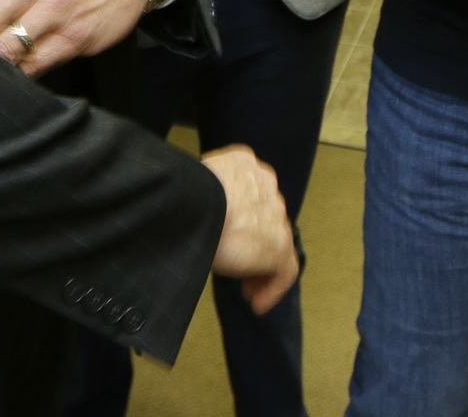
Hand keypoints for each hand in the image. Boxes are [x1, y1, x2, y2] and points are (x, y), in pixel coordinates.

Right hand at [201, 145, 299, 313]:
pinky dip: (272, 288)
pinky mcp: (279, 243)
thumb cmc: (182, 193)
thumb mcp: (191, 184)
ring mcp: (274, 214)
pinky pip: (286, 270)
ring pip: (277, 242)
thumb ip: (200, 193)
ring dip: (263, 267)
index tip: (229, 237)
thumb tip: (187, 214)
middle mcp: (264, 185)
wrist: (196, 201)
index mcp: (242, 165)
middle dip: (253, 243)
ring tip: (247, 290)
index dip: (242, 218)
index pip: (250, 192)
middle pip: (265, 218)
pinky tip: (255, 303)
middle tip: (237, 266)